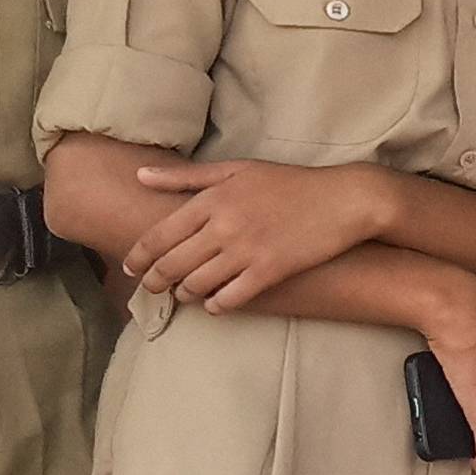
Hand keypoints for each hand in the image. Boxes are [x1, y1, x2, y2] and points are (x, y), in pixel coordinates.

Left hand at [119, 159, 392, 307]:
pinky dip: (216, 305)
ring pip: (197, 284)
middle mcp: (223, 225)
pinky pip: (230, 298)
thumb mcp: (237, 169)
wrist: (346, 200)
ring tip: (185, 293)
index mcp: (212, 198)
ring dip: (185, 293)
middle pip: (172, 264)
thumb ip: (186, 177)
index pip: (159, 235)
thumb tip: (139, 176)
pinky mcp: (270, 270)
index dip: (139, 256)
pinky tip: (215, 304)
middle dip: (155, 281)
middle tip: (152, 288)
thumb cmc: (291, 183)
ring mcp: (247, 250)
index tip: (130, 267)